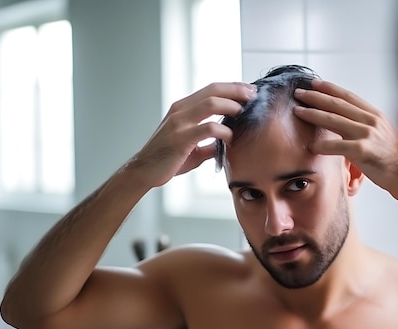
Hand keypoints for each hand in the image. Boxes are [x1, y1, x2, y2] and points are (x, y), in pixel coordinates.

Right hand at [126, 82, 256, 187]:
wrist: (143, 172)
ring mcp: (179, 123)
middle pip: (213, 90)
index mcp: (182, 108)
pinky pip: (208, 129)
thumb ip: (209, 142)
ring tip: (245, 112)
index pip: (211, 89)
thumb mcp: (192, 147)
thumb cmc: (166, 159)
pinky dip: (224, 131)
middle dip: (237, 90)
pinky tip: (231, 138)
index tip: (249, 91)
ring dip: (232, 105)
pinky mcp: (180, 139)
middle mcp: (180, 111)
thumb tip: (227, 144)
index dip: (232, 87)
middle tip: (254, 95)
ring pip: (211, 103)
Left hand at [293, 79, 397, 201]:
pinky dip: (322, 146)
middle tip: (299, 93)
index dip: (330, 89)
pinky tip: (311, 146)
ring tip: (298, 112)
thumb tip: (343, 123)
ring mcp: (367, 134)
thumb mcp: (381, 134)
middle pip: (337, 104)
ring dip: (313, 114)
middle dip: (315, 97)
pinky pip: (337, 146)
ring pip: (334, 120)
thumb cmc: (393, 158)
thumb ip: (363, 126)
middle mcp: (370, 121)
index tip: (314, 84)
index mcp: (374, 115)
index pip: (348, 96)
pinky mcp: (363, 151)